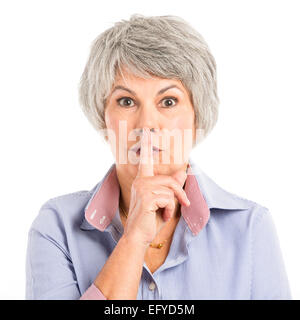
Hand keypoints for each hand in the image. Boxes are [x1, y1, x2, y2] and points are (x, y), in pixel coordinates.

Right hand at [122, 127, 189, 246]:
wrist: (139, 237)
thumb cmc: (150, 219)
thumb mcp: (164, 201)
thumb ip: (172, 186)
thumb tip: (183, 172)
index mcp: (143, 181)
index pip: (145, 160)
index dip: (147, 146)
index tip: (147, 132)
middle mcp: (141, 181)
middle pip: (169, 180)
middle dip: (179, 194)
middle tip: (184, 204)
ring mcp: (142, 188)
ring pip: (170, 190)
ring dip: (173, 205)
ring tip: (165, 213)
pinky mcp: (146, 197)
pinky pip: (168, 198)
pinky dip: (169, 210)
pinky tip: (162, 216)